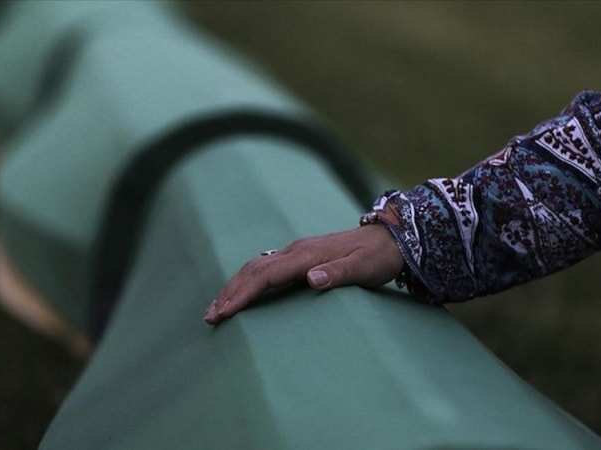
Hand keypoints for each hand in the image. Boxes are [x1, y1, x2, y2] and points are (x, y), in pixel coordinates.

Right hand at [204, 224, 403, 324]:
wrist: (390, 238)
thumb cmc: (377, 257)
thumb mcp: (364, 268)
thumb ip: (338, 273)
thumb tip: (311, 279)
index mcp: (307, 255)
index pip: (266, 275)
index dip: (243, 293)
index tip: (225, 311)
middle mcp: (296, 251)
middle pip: (253, 270)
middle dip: (230, 292)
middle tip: (210, 316)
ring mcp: (297, 252)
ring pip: (256, 267)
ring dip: (235, 286)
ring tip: (216, 308)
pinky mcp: (301, 257)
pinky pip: (266, 268)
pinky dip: (248, 281)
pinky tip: (242, 292)